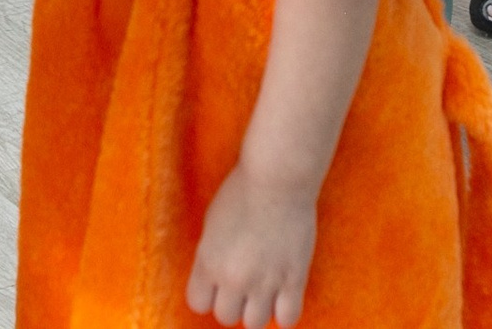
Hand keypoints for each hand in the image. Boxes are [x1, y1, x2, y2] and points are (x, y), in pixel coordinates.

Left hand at [187, 164, 318, 327]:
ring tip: (264, 293)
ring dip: (258, 310)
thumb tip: (212, 279)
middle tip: (244, 286)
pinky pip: (288, 319)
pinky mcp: (294, 279)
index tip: (218, 285)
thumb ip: (210, 256)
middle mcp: (233, 277)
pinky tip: (284, 299)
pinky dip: (285, 314)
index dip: (208, 295)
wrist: (278, 178)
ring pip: (255, 323)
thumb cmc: (242, 191)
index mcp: (208, 262)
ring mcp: (265, 281)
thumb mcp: (212, 223)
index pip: (198, 304)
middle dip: (233, 303)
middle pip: (226, 316)